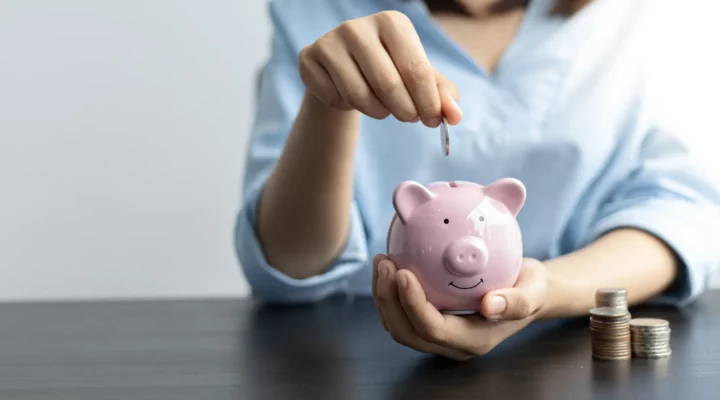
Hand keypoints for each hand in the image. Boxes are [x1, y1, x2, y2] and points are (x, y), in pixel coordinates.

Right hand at [297, 10, 462, 126]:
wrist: (344, 69)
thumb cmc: (390, 71)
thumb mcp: (419, 80)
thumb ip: (442, 96)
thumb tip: (455, 116)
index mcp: (392, 22)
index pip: (416, 69)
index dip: (428, 102)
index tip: (433, 120)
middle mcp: (358, 27)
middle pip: (388, 84)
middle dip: (404, 110)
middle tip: (409, 118)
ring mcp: (329, 41)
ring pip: (359, 95)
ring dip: (377, 112)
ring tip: (383, 108)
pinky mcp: (309, 59)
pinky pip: (334, 98)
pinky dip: (347, 107)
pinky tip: (351, 96)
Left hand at [371, 255, 548, 360]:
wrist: (526, 289)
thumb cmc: (529, 286)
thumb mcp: (534, 290)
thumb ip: (518, 301)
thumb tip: (490, 306)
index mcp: (474, 341)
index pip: (433, 329)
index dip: (412, 304)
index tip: (403, 271)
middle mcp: (452, 344)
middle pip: (407, 332)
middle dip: (388, 300)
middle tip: (385, 262)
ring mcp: (439, 337)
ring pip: (399, 326)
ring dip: (383, 295)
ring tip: (382, 260)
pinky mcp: (430, 323)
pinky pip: (401, 313)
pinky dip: (390, 292)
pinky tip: (390, 262)